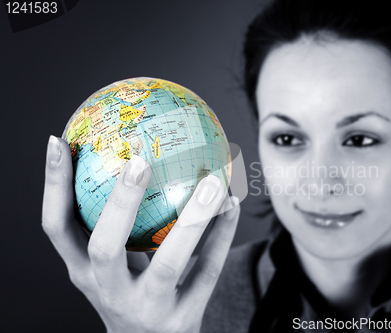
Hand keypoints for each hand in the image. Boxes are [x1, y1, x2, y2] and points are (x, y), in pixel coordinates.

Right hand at [42, 135, 239, 332]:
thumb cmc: (130, 294)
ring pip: (169, 262)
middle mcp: (109, 292)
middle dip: (121, 203)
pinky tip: (233, 205)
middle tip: (139, 160)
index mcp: (84, 272)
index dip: (53, 186)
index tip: (60, 141)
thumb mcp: (110, 267)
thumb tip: (123, 157)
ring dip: (193, 219)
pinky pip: (206, 272)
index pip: (56, 228)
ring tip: (212, 181)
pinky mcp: (182, 320)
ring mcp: (147, 310)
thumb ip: (113, 226)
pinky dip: (222, 236)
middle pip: (105, 248)